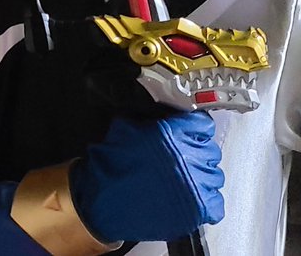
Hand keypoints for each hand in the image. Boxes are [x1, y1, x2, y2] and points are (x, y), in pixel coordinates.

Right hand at [71, 111, 223, 242]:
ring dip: (200, 176)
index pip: (202, 124)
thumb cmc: (111, 169)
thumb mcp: (123, 129)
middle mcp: (187, 156)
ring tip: (181, 180)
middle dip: (196, 153)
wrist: (104, 202)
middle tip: (179, 159)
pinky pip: (216, 201)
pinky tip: (189, 197)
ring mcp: (196, 183)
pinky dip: (206, 200)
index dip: (193, 128)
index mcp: (170, 134)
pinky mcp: (199, 208)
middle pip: (210, 149)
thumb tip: (160, 112)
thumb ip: (146, 117)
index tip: (189, 133)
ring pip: (214, 175)